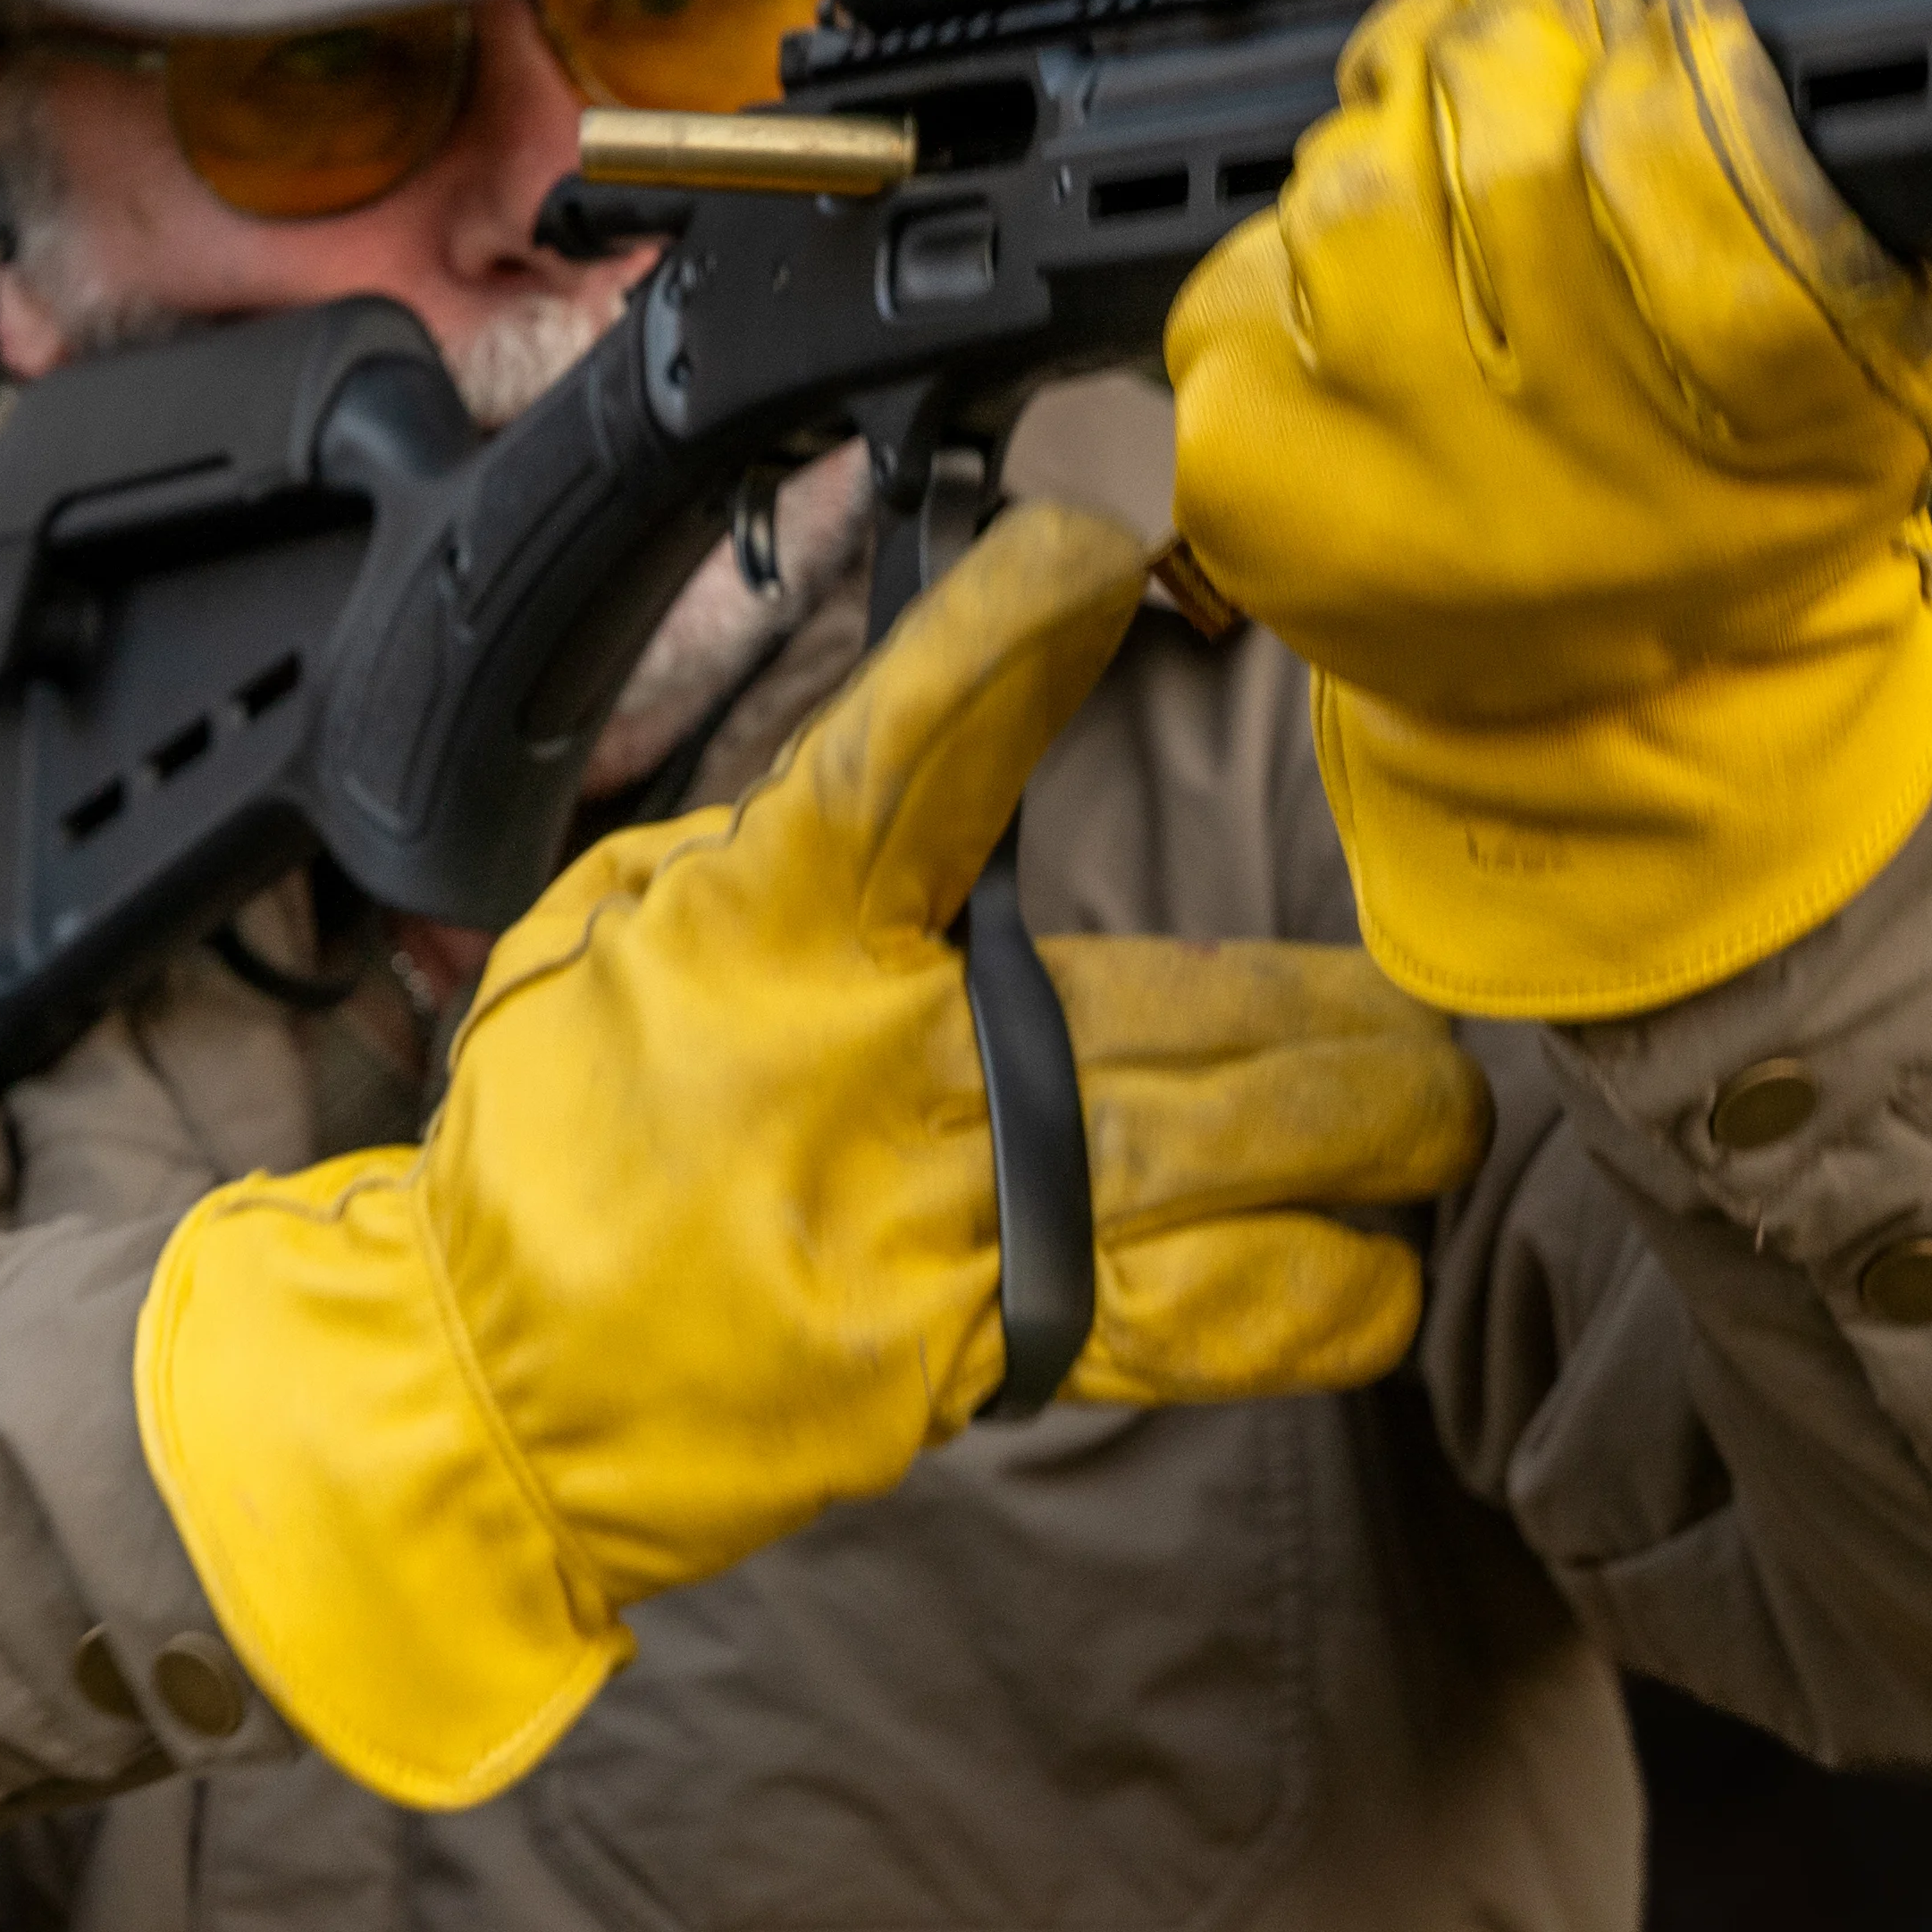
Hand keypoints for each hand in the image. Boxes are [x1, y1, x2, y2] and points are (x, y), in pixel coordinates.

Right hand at [136, 502, 1486, 1809]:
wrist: (492, 1388)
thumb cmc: (558, 1133)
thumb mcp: (617, 932)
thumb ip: (781, 854)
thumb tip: (937, 761)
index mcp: (757, 929)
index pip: (900, 749)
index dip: (1004, 634)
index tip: (1104, 543)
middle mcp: (868, 1067)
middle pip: (1159, 1007)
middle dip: (1318, 1010)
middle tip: (1425, 1001)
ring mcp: (928, 1225)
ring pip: (1211, 1161)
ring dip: (1352, 1136)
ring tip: (1439, 1121)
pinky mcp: (963, 1363)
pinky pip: (1180, 1323)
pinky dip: (1299, 1303)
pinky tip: (1375, 1283)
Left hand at [1164, 0, 1931, 1018]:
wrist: (1605, 724)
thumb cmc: (1743, 514)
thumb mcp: (1908, 389)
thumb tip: (1906, 76)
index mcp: (1775, 391)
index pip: (1687, 132)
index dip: (1666, 47)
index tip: (1665, 32)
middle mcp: (1577, 438)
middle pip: (1490, 129)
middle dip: (1510, 48)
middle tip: (1533, 56)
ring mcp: (1398, 472)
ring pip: (1345, 187)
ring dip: (1383, 137)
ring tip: (1430, 173)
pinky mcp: (1262, 490)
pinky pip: (1231, 284)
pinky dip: (1272, 263)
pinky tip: (1340, 307)